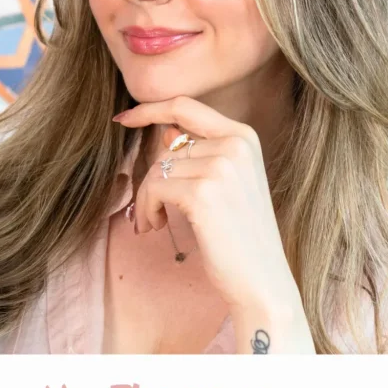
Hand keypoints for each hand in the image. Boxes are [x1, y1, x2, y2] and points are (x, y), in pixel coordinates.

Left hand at [113, 96, 313, 350]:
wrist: (263, 281)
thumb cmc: (242, 237)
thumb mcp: (229, 183)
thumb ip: (202, 153)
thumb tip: (166, 130)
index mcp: (244, 136)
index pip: (185, 105)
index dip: (149, 109)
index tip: (124, 119)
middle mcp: (235, 144)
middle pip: (166, 148)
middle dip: (151, 179)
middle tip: (151, 211)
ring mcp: (221, 167)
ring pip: (156, 169)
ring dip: (146, 198)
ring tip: (155, 222)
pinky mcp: (203, 193)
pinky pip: (153, 188)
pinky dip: (145, 208)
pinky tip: (155, 226)